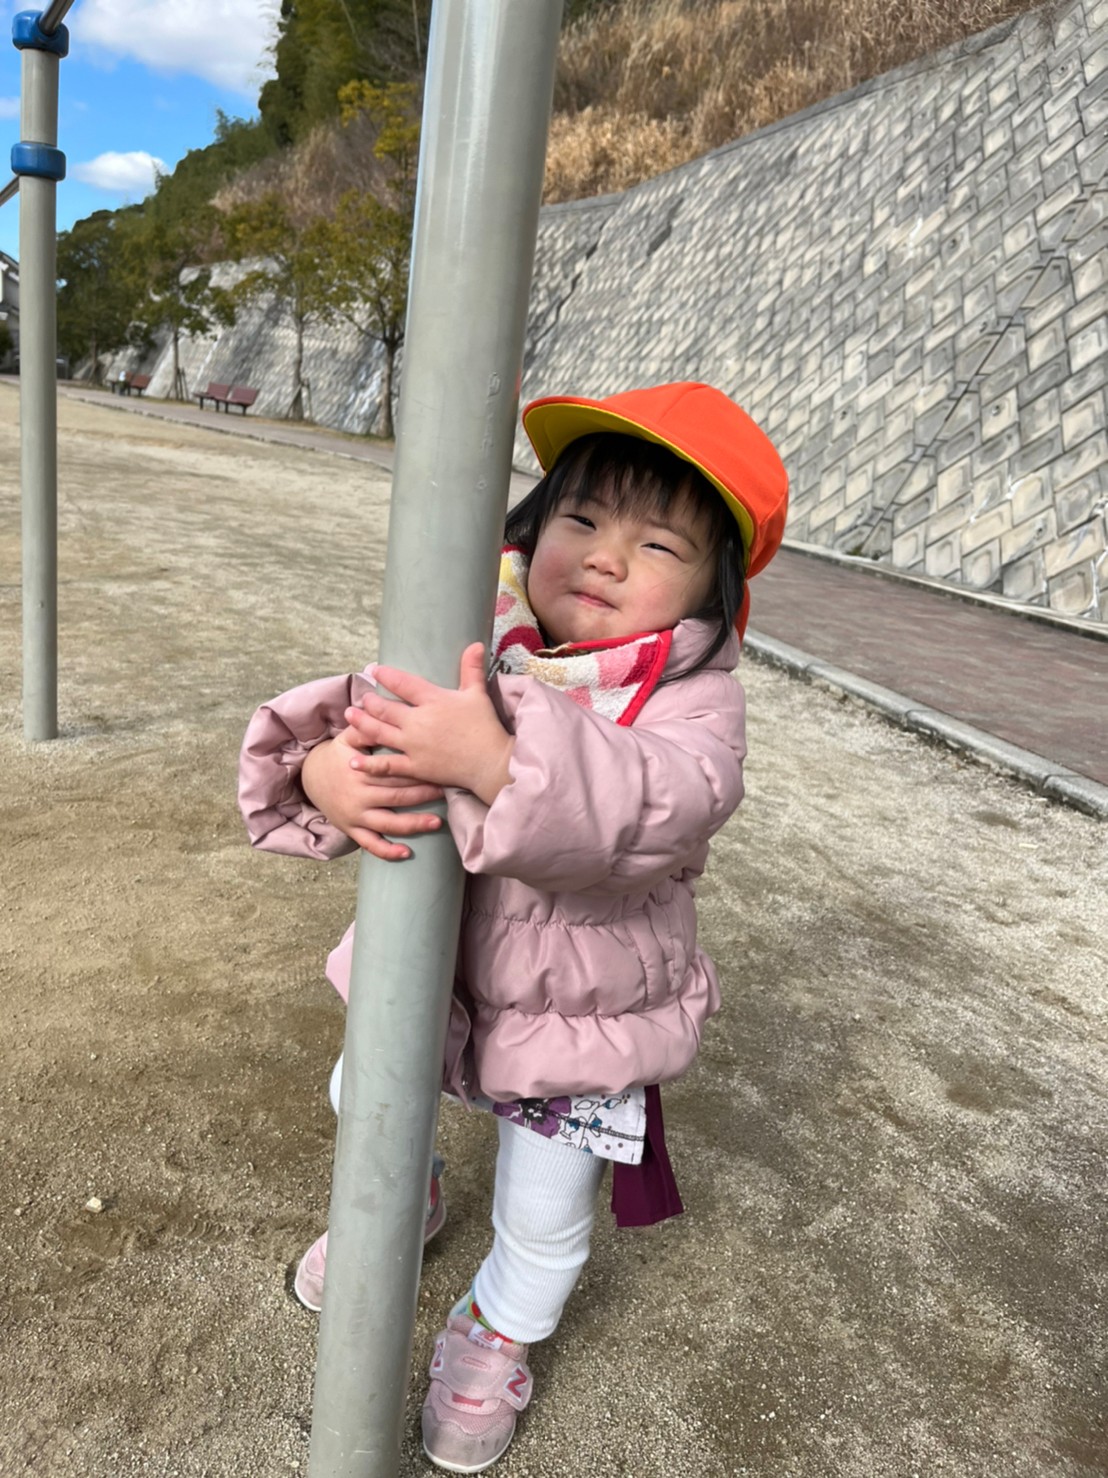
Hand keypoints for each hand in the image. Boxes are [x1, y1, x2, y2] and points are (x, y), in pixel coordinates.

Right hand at [301, 726, 444, 860]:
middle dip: (423, 794)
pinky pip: (371, 845)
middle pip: (396, 796)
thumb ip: (366, 729)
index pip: (393, 771)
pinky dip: (387, 851)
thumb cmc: (337, 755)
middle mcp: (358, 795)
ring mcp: (355, 815)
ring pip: (388, 823)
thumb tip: (382, 714)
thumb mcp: (346, 738)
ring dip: (413, 825)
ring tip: (437, 823)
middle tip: (446, 791)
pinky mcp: (352, 830)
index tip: (437, 768)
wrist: (310, 778)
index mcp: (360, 771)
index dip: (416, 770)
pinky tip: (406, 854)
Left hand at [345, 643, 513, 805]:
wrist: (490, 762)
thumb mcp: (477, 694)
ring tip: (350, 715)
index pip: (404, 684)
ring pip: (379, 732)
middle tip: (361, 697)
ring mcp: (413, 745)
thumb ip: (472, 669)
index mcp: (433, 700)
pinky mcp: (414, 767)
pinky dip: (368, 763)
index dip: (387, 675)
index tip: (374, 669)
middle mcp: (418, 721)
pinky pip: (386, 765)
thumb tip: (476, 643)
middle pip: (385, 708)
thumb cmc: (486, 727)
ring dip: (362, 723)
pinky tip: (353, 760)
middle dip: (370, 701)